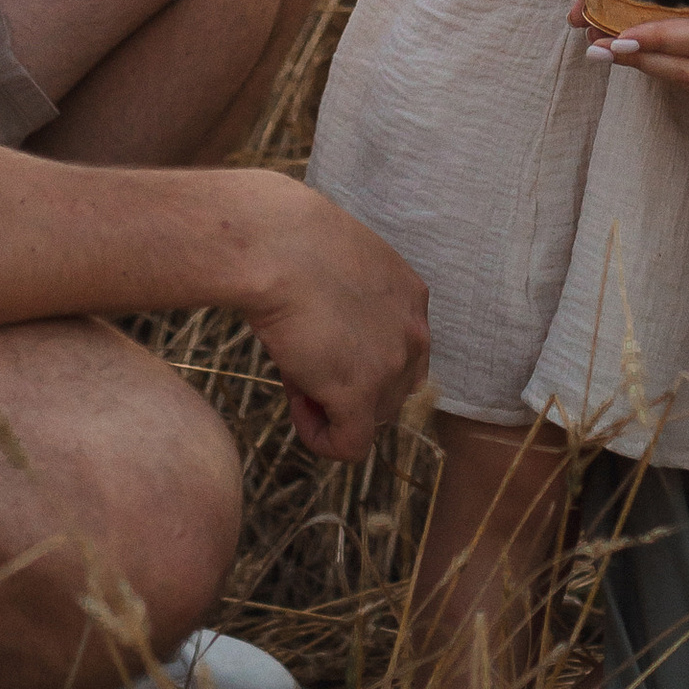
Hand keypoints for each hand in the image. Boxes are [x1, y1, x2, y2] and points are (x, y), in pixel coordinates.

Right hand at [229, 177, 429, 459]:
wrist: (274, 247)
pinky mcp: (360, 395)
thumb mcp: (342, 266)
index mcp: (412, 298)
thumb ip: (355, 303)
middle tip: (304, 363)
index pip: (400, 352)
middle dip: (350, 387)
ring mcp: (391, 367)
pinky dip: (321, 438)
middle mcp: (414, 335)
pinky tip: (297, 410)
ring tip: (295, 375)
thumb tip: (332, 335)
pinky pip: (348, 444)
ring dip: (333, 407)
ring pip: (371, 418)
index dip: (360, 359)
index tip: (321, 344)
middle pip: (392, 390)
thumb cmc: (291, 243)